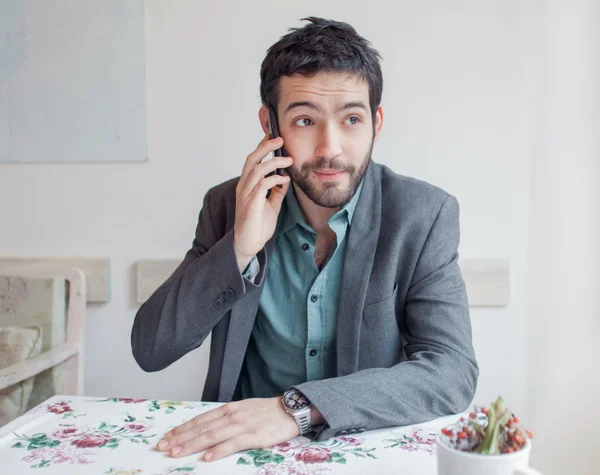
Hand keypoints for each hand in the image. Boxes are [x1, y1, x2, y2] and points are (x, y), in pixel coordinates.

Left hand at [156, 397, 298, 461]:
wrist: (291, 409)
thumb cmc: (267, 412)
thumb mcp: (243, 410)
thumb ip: (226, 418)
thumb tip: (207, 428)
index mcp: (228, 409)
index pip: (199, 420)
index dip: (182, 429)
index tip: (167, 437)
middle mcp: (231, 416)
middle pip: (201, 428)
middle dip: (180, 438)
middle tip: (162, 447)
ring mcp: (242, 425)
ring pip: (211, 436)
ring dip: (192, 445)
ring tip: (175, 452)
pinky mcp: (254, 436)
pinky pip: (233, 444)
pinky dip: (219, 451)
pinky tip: (206, 458)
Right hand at [233, 134, 292, 270]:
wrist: (249, 245)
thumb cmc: (258, 225)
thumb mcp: (272, 205)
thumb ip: (277, 191)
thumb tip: (286, 178)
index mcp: (247, 185)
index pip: (253, 161)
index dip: (262, 147)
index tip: (274, 136)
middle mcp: (244, 187)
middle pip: (251, 159)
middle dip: (265, 147)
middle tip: (279, 139)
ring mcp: (246, 195)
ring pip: (256, 170)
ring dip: (273, 162)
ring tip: (288, 160)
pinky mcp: (250, 204)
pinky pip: (261, 186)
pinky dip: (274, 179)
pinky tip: (284, 179)